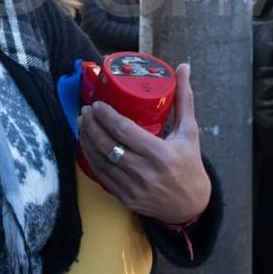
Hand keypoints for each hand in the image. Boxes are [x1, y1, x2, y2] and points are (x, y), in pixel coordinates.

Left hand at [76, 63, 210, 224]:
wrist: (190, 206)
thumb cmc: (189, 164)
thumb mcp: (190, 132)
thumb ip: (184, 100)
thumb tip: (183, 67)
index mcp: (161, 154)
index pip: (124, 131)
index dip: (106, 116)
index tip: (97, 104)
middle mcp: (145, 172)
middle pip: (108, 145)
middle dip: (92, 125)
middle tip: (86, 111)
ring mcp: (133, 188)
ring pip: (100, 161)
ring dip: (87, 140)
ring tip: (82, 123)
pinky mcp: (125, 198)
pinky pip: (101, 176)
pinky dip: (90, 159)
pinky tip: (86, 145)